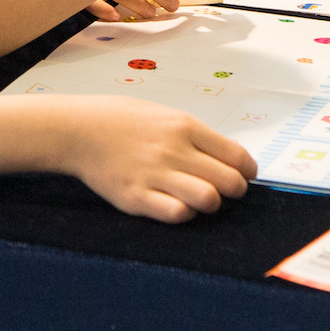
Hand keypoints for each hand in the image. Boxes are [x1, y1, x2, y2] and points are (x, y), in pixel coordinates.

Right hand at [52, 96, 255, 221]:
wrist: (82, 129)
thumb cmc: (125, 121)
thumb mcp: (167, 116)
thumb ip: (197, 136)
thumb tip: (229, 159)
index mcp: (185, 126)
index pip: (237, 155)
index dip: (247, 171)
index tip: (244, 176)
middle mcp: (174, 150)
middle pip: (229, 181)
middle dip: (234, 190)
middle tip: (225, 191)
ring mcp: (155, 174)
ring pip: (208, 199)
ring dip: (211, 203)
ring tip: (202, 199)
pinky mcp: (137, 197)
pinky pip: (177, 214)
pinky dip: (184, 214)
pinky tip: (177, 205)